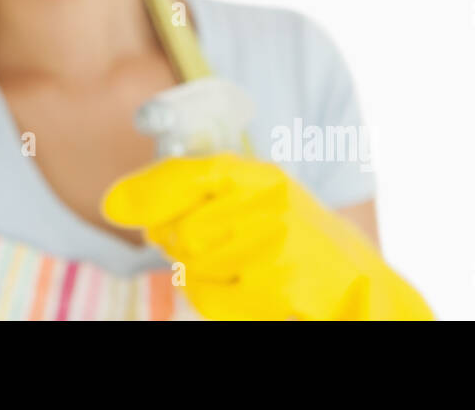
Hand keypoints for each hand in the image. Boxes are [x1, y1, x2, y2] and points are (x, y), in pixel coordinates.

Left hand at [102, 153, 433, 319]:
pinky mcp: (275, 285)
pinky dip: (219, 299)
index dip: (147, 191)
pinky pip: (211, 296)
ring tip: (243, 269)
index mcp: (261, 176)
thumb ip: (199, 195)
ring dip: (204, 273)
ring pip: (193, 265)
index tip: (113, 205)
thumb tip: (121, 205)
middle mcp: (268, 203)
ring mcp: (273, 245)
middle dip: (179, 244)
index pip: (190, 174)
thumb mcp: (256, 203)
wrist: (362, 287)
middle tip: (207, 248)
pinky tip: (250, 291)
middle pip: (182, 230)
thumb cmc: (297, 244)